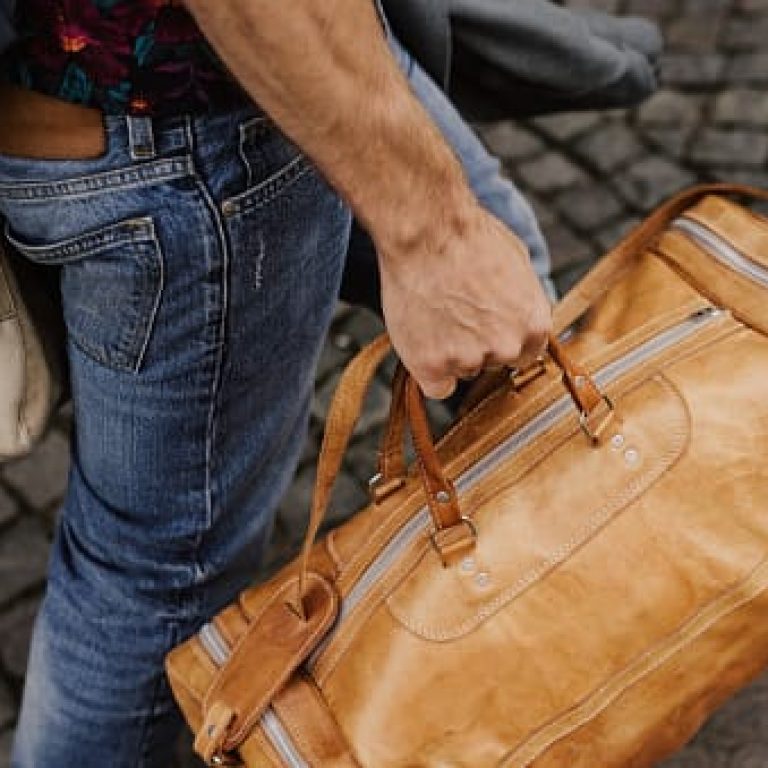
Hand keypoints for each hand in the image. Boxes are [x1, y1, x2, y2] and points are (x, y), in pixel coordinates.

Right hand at [378, 203, 552, 399]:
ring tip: (432, 311)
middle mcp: (506, 348)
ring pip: (460, 371)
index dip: (500, 339)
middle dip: (474, 345)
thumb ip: (523, 300)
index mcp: (534, 325)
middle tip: (452, 313)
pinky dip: (426, 369)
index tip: (482, 326)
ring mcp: (468, 359)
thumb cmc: (469, 236)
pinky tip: (421, 340)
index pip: (523, 354)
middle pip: (491, 364)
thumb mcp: (518, 263)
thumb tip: (520, 312)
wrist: (427, 231)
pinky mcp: (432, 367)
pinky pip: (435, 387)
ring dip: (447, 352)